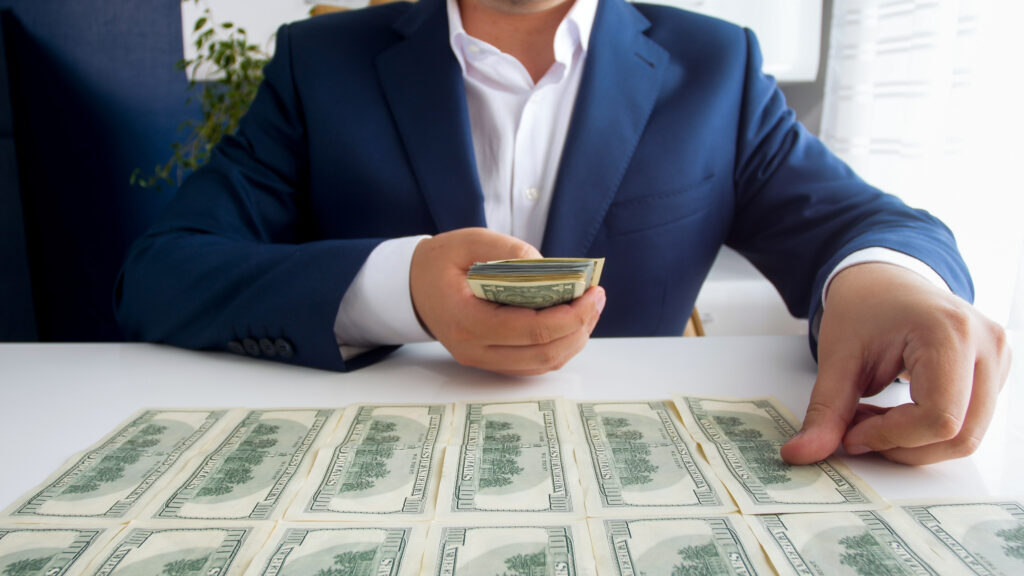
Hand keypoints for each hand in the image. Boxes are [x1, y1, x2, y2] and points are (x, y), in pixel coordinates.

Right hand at [409, 227, 605, 375]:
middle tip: (597, 298)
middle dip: (580, 327)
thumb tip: (550, 268)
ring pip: (541, 365)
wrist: (410, 287)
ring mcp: (481, 360)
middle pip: (543, 354)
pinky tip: (570, 322)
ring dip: (573, 340)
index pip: (532, 330)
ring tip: (589, 309)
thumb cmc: (440, 262)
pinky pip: (531, 364)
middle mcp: (475, 349)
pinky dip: (557, 346)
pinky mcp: (488, 362)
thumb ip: (509, 250)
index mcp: (468, 320)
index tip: (592, 291)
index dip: (571, 315)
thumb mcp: (469, 241)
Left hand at [781, 262, 1010, 464]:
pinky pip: (969, 423)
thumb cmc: (864, 307)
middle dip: (903, 446)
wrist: (884, 278)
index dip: (891, 438)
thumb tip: (801, 454)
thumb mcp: (837, 358)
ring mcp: (999, 358)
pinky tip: (896, 412)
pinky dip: (927, 432)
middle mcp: (987, 345)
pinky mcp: (997, 372)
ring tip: (874, 418)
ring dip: (914, 442)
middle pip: (960, 436)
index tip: (851, 435)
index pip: (938, 418)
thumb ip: (825, 411)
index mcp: (950, 332)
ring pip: (967, 436)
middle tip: (858, 430)